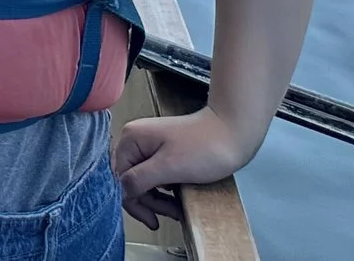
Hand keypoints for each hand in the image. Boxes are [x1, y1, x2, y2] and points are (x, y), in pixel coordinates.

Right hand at [111, 105, 259, 227]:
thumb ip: (139, 179)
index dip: (133, 201)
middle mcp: (136, 139)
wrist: (233, 133)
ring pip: (143, 179)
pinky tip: (177, 197)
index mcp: (131, 139)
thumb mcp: (169, 167)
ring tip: (176, 209)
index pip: (119, 178)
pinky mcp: (164, 150)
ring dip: (157, 198)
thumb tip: (122, 191)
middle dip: (148, 201)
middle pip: (130, 179)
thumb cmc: (205, 148)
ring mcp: (150, 144)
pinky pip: (155, 175)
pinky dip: (164, 190)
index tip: (153, 220)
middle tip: (171, 213)